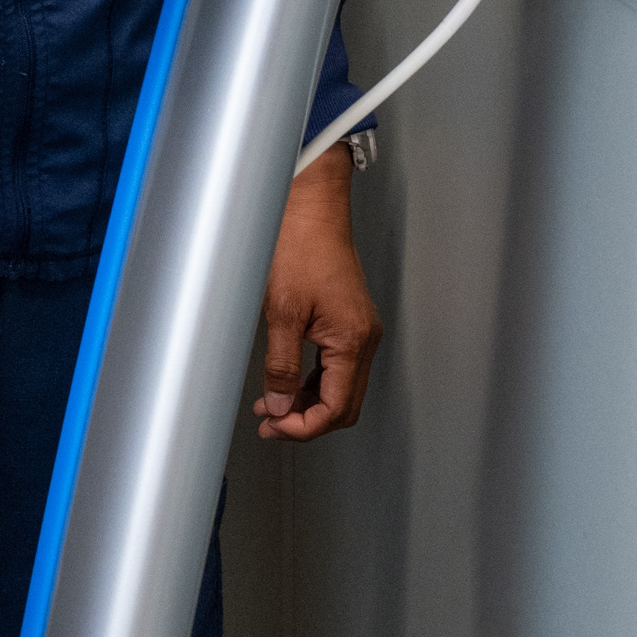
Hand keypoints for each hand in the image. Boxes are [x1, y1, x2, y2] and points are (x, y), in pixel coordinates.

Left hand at [253, 148, 379, 440]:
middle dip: (308, 422)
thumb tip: (279, 407)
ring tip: (272, 409)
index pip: (336, 408)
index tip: (274, 428)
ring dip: (308, 404)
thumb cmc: (300, 247)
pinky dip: (313, 383)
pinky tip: (286, 384)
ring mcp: (359, 330)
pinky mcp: (349, 322)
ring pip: (341, 389)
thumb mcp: (282, 312)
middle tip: (271, 426)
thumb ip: (281, 366)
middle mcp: (364, 339)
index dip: (304, 427)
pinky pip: (337, 368)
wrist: (312, 208)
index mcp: (353, 340)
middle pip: (344, 406)